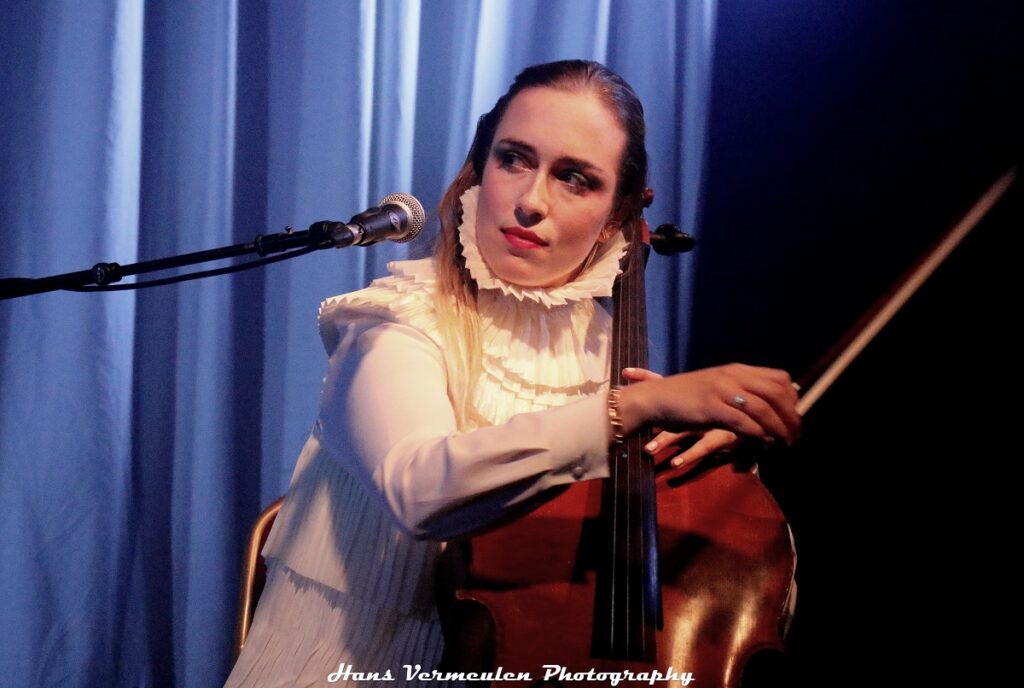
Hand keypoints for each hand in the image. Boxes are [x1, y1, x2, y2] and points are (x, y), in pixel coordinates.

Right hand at [617, 363, 800, 447]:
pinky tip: (764, 442)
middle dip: (791, 417)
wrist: (655, 398)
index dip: (793, 398)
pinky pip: (744, 422)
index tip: (794, 416)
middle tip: (795, 435)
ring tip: (784, 443)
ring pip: (763, 409)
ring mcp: (722, 390)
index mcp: (737, 370)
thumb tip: (768, 404)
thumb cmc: (686, 396)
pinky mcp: (711, 407)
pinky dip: (758, 434)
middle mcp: (733, 376)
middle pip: (776, 393)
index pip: (778, 378)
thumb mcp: (717, 388)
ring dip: (778, 429)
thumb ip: (741, 392)